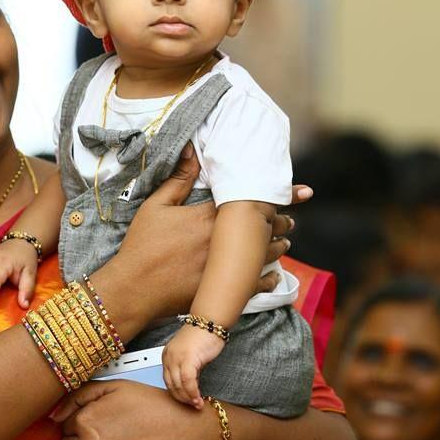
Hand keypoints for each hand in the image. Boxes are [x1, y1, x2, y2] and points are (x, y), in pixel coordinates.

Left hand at [53, 380, 217, 439]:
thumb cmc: (150, 407)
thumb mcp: (115, 387)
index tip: (97, 419)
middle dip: (81, 438)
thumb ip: (80, 395)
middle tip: (107, 431)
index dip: (80, 419)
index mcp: (87, 420)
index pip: (64, 424)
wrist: (181, 435)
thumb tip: (55, 415)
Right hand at [112, 146, 311, 322]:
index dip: (281, 195)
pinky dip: (267, 279)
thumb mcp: (156, 206)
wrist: (134, 289)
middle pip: (264, 228)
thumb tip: (193, 149)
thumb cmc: (142, 245)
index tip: (306, 191)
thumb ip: (179, 178)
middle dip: (280, 222)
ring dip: (277, 246)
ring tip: (284, 240)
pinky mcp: (221, 290)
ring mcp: (224, 268)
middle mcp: (223, 241)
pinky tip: (273, 275)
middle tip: (289, 218)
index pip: (251, 199)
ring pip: (263, 255)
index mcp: (209, 217)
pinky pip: (255, 286)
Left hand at [162, 324, 223, 408]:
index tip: (186, 401)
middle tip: (193, 406)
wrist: (210, 321)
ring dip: (188, 398)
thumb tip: (190, 387)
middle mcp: (169, 356)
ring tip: (197, 404)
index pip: (168, 381)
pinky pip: (187, 381)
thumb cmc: (203, 336)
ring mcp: (177, 357)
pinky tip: (199, 398)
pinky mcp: (188, 358)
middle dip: (182, 399)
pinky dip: (193, 392)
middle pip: (171, 385)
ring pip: (178, 386)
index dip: (177, 394)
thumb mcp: (190, 355)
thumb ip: (187, 369)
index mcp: (167, 355)